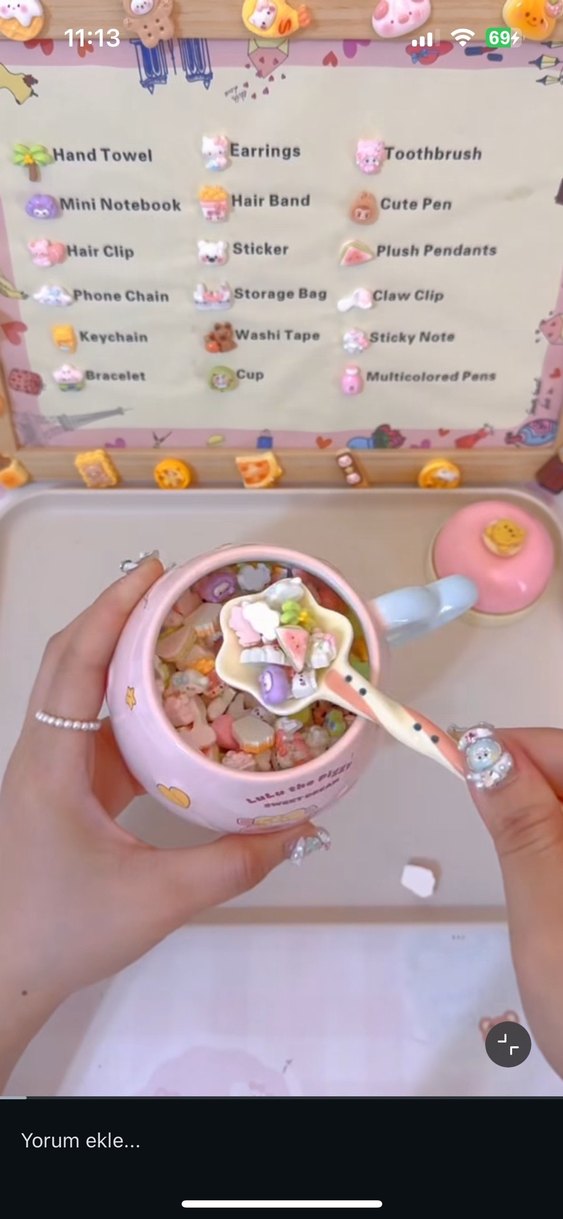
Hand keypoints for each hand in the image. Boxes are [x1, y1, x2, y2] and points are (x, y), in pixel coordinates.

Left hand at [0, 557, 326, 1090]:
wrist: (6, 974)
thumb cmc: (63, 932)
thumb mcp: (158, 900)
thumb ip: (233, 864)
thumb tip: (297, 829)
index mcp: (52, 764)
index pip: (76, 664)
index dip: (112, 611)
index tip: (156, 574)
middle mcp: (44, 754)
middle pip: (70, 659)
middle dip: (117, 614)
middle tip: (173, 587)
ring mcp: (50, 770)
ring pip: (78, 689)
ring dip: (120, 653)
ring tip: (177, 631)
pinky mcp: (63, 789)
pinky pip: (94, 727)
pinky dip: (128, 702)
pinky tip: (172, 706)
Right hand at [462, 725, 562, 1078]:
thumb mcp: (548, 907)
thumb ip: (521, 822)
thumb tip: (488, 750)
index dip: (518, 746)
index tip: (465, 759)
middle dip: (534, 783)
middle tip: (493, 818)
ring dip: (549, 819)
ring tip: (534, 874)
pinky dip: (561, 849)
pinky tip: (557, 890)